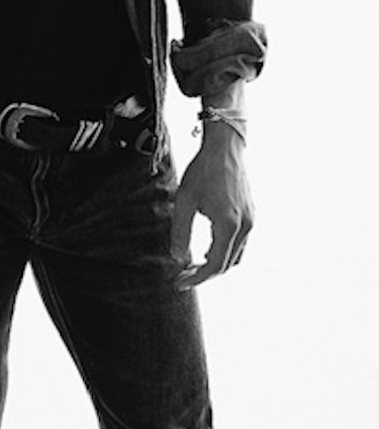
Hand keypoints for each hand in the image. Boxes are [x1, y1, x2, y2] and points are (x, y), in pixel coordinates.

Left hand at [170, 123, 253, 288]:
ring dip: (217, 263)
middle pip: (227, 264)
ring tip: (194, 262)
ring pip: (236, 255)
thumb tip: (177, 258)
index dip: (196, 278)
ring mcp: (251, 220)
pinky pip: (240, 242)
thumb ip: (180, 231)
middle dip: (205, 273)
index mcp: (229, 224)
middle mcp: (245, 226)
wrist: (225, 146)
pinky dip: (225, 250)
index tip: (179, 282)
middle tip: (183, 273)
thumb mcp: (184, 199)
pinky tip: (208, 245)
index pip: (215, 265)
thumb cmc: (203, 170)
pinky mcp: (251, 213)